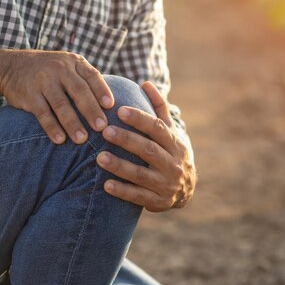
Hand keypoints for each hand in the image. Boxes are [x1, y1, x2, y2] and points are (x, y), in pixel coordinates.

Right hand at [0, 50, 112, 144]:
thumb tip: (115, 106)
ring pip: (61, 104)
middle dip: (91, 110)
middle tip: (102, 128)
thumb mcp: (69, 66)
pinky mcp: (29, 95)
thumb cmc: (51, 71)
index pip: (92, 76)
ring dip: (72, 123)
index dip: (102, 91)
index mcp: (74, 63)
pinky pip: (42, 113)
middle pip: (78, 91)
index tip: (111, 106)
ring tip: (82, 139)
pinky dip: (51, 127)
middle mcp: (59, 69)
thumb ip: (87, 80)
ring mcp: (43, 81)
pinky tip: (60, 139)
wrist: (11, 66)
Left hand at [96, 82, 196, 211]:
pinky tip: (105, 185)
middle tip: (104, 131)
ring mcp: (166, 184)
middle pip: (149, 150)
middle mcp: (173, 163)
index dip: (140, 119)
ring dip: (120, 166)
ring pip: (142, 175)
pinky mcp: (158, 201)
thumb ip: (158, 108)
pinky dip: (122, 191)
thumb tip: (145, 83)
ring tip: (99, 158)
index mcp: (174, 143)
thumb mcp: (169, 131)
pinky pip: (138, 197)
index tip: (120, 110)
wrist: (186, 189)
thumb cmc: (171, 152)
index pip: (157, 128)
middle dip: (127, 140)